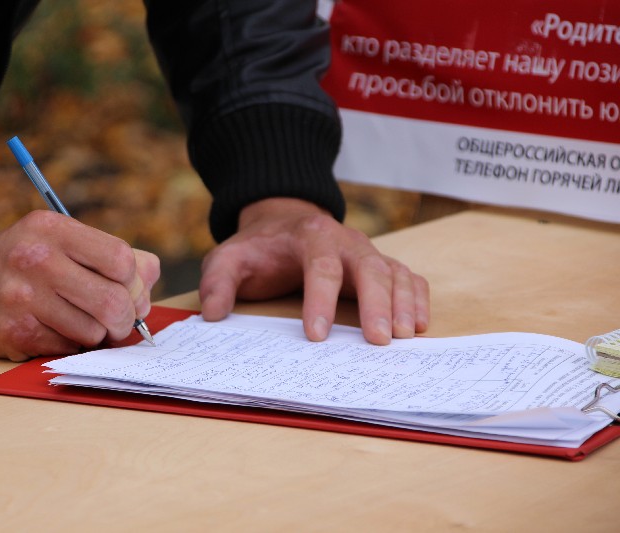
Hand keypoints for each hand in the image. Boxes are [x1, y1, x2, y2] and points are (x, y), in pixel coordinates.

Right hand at [0, 210, 159, 360]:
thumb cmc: (22, 263)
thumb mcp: (59, 240)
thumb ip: (111, 254)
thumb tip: (149, 281)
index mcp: (53, 229)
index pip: (121, 259)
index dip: (135, 282)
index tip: (129, 291)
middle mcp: (37, 259)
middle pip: (113, 300)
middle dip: (125, 319)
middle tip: (118, 322)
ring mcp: (23, 298)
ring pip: (94, 331)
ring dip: (96, 335)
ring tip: (81, 324)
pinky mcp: (14, 332)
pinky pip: (68, 349)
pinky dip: (71, 346)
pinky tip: (55, 331)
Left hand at [198, 198, 428, 344]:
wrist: (283, 222)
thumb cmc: (258, 248)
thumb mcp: (228, 258)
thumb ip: (217, 282)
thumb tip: (212, 315)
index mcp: (309, 235)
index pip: (319, 265)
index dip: (320, 300)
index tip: (316, 335)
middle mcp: (345, 239)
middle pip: (368, 266)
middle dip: (377, 303)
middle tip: (379, 340)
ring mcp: (366, 251)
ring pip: (393, 271)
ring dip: (402, 303)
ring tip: (404, 337)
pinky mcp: (379, 263)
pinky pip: (407, 275)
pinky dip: (416, 298)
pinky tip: (417, 325)